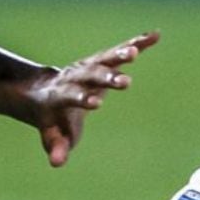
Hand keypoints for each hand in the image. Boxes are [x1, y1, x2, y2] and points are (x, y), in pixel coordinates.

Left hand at [24, 31, 158, 166]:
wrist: (44, 91)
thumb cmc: (51, 119)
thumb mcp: (51, 134)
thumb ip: (55, 146)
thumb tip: (57, 163)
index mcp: (59, 95)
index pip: (70, 95)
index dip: (82, 98)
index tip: (96, 104)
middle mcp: (73, 76)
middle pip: (89, 74)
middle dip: (105, 77)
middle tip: (124, 82)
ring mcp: (87, 65)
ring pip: (104, 58)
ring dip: (119, 54)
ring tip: (136, 51)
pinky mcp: (102, 60)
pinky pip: (119, 50)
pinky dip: (136, 43)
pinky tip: (154, 36)